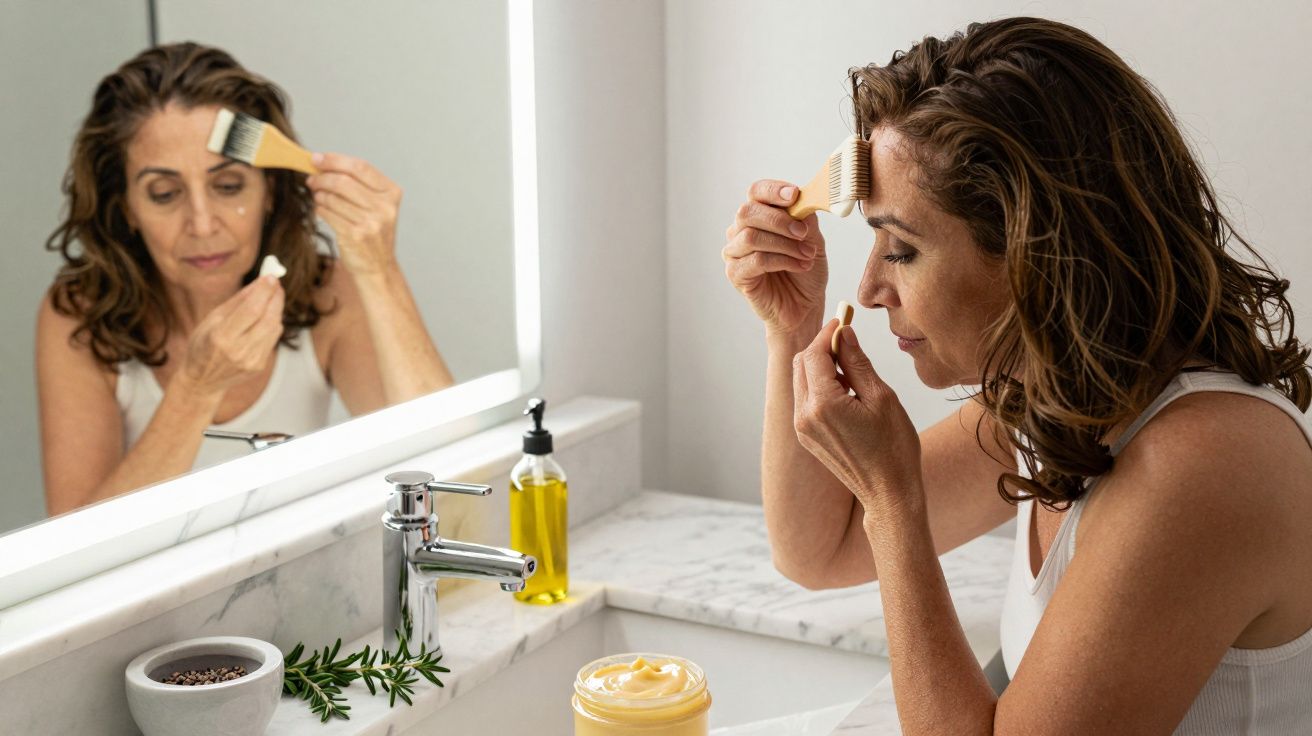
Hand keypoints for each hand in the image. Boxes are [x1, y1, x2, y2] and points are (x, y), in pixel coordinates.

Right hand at [178, 276, 284, 397]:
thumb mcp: (212, 319)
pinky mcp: (259, 365)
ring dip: (276, 309)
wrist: (202, 380)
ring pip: (274, 327)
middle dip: (275, 297)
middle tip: (276, 284)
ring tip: (271, 297)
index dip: (264, 291)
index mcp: (221, 337)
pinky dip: (273, 323)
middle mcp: (239, 350)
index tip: (271, 277)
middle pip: (268, 318)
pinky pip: (272, 338)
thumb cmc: (203, 344)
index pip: (251, 310)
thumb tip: (260, 282)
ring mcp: (251, 360)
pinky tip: (266, 317)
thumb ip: (238, 301)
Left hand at [307, 153, 402, 276]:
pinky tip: (322, 210)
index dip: (334, 160)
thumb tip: (323, 162)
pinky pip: (327, 213)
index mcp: (391, 193)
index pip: (360, 167)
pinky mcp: (355, 235)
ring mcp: (370, 222)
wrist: (378, 267)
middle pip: (343, 181)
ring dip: (319, 194)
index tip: (317, 158)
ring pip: (333, 197)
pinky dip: (320, 209)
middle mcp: (384, 207)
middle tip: (311, 178)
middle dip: (322, 177)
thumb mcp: (377, 205)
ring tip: (318, 196)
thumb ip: (358, 183)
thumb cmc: (372, 232)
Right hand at [723, 179, 827, 335]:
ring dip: (785, 244)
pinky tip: (799, 266)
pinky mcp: (735, 274)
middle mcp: (741, 230)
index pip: (756, 192)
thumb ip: (805, 218)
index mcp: (758, 216)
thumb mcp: (812, 239)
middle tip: (803, 233)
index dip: (773, 190)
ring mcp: (734, 252)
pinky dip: (782, 261)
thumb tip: (802, 199)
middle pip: (747, 211)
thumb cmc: (805, 270)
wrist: (804, 305)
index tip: (794, 195)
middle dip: (779, 220)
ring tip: (807, 255)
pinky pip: (755, 260)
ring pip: (751, 237)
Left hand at [792, 318, 922, 511]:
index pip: (814, 354)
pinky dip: (819, 386)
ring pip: (801, 381)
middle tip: (846, 338)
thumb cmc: (894, 448)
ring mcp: (802, 429)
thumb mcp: (882, 397)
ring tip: (851, 369)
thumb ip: (857, 362)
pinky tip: (846, 390)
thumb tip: (844, 334)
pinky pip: (805, 400)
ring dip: (820, 366)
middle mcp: (804, 417)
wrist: (888, 493)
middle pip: (801, 365)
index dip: (828, 334)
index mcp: (823, 405)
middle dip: (821, 347)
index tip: (843, 320)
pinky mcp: (806, 437)